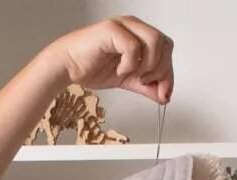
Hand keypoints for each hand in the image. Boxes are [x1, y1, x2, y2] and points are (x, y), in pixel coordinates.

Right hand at [51, 16, 173, 103]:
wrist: (68, 67)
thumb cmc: (93, 67)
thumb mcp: (127, 81)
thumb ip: (146, 87)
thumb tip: (164, 97)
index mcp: (141, 36)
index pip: (167, 51)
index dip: (168, 74)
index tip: (164, 95)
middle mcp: (135, 27)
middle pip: (165, 44)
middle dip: (161, 69)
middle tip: (145, 83)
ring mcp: (124, 26)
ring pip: (154, 40)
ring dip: (148, 64)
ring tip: (133, 75)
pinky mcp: (112, 30)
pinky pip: (133, 46)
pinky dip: (130, 63)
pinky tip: (119, 70)